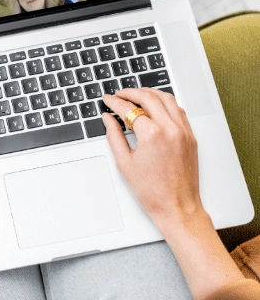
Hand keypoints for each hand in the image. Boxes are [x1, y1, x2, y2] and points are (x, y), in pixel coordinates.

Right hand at [102, 87, 201, 228]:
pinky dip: (165, 102)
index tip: (108, 99)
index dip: (115, 102)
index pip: (129, 109)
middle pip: (149, 97)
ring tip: (136, 95)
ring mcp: (183, 132)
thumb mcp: (124, 162)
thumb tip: (108, 118)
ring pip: (167, 99)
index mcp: (152, 135)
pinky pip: (178, 110)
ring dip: (150, 93)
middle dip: (131, 92)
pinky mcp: (190, 137)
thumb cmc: (153, 191)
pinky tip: (156, 105)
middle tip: (119, 94)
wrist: (177, 208)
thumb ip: (114, 135)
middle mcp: (170, 129)